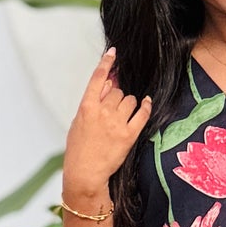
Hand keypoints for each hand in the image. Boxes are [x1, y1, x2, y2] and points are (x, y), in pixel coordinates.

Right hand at [64, 49, 151, 198]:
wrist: (85, 173)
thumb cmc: (79, 149)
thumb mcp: (79, 121)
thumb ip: (92, 101)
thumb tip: (107, 84)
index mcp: (86, 107)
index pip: (98, 78)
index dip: (106, 63)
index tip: (114, 53)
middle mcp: (102, 112)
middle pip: (117, 91)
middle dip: (117, 96)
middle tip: (113, 109)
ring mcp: (116, 123)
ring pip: (130, 100)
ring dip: (128, 104)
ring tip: (122, 115)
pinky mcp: (129, 135)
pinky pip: (142, 113)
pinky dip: (145, 106)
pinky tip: (146, 103)